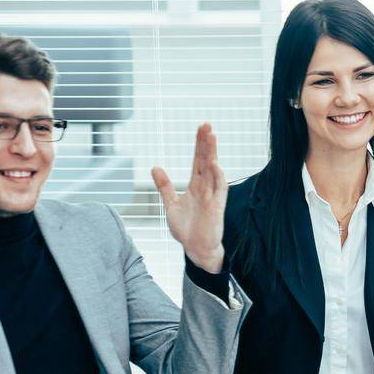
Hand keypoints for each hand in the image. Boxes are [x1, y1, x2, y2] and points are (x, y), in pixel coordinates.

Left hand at [152, 123, 226, 272]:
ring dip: (212, 153)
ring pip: (213, 170)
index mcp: (195, 186)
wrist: (195, 249)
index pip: (198, 160)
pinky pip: (219, 190)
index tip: (201, 128)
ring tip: (212, 136)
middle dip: (206, 143)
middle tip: (206, 124)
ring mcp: (212, 197)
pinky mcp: (216, 208)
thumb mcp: (170, 204)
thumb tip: (155, 167)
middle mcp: (205, 188)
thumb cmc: (187, 229)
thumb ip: (164, 186)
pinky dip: (218, 177)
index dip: (199, 144)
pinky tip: (215, 165)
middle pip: (206, 160)